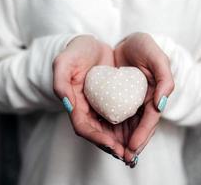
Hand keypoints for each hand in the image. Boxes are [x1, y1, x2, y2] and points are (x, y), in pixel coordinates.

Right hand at [53, 35, 124, 159]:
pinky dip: (128, 128)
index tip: (113, 145)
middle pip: (98, 134)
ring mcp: (99, 107)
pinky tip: (140, 133)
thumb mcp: (64, 62)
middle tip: (129, 155)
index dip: (96, 138)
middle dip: (112, 146)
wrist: (91, 45)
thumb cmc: (76, 52)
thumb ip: (60, 82)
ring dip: (122, 142)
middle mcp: (87, 109)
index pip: (83, 127)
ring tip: (136, 150)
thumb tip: (68, 105)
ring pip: (110, 130)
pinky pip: (119, 118)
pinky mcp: (111, 102)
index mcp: (74, 103)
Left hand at [114, 32, 174, 165]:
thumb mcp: (157, 57)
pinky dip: (112, 129)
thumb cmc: (143, 47)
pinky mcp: (118, 100)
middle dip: (134, 144)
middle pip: (140, 127)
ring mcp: (131, 102)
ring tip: (115, 154)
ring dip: (123, 142)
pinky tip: (106, 139)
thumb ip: (165, 78)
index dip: (143, 134)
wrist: (125, 42)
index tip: (133, 147)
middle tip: (125, 159)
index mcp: (155, 94)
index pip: (150, 119)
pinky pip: (116, 117)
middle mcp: (144, 101)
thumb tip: (161, 104)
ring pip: (129, 126)